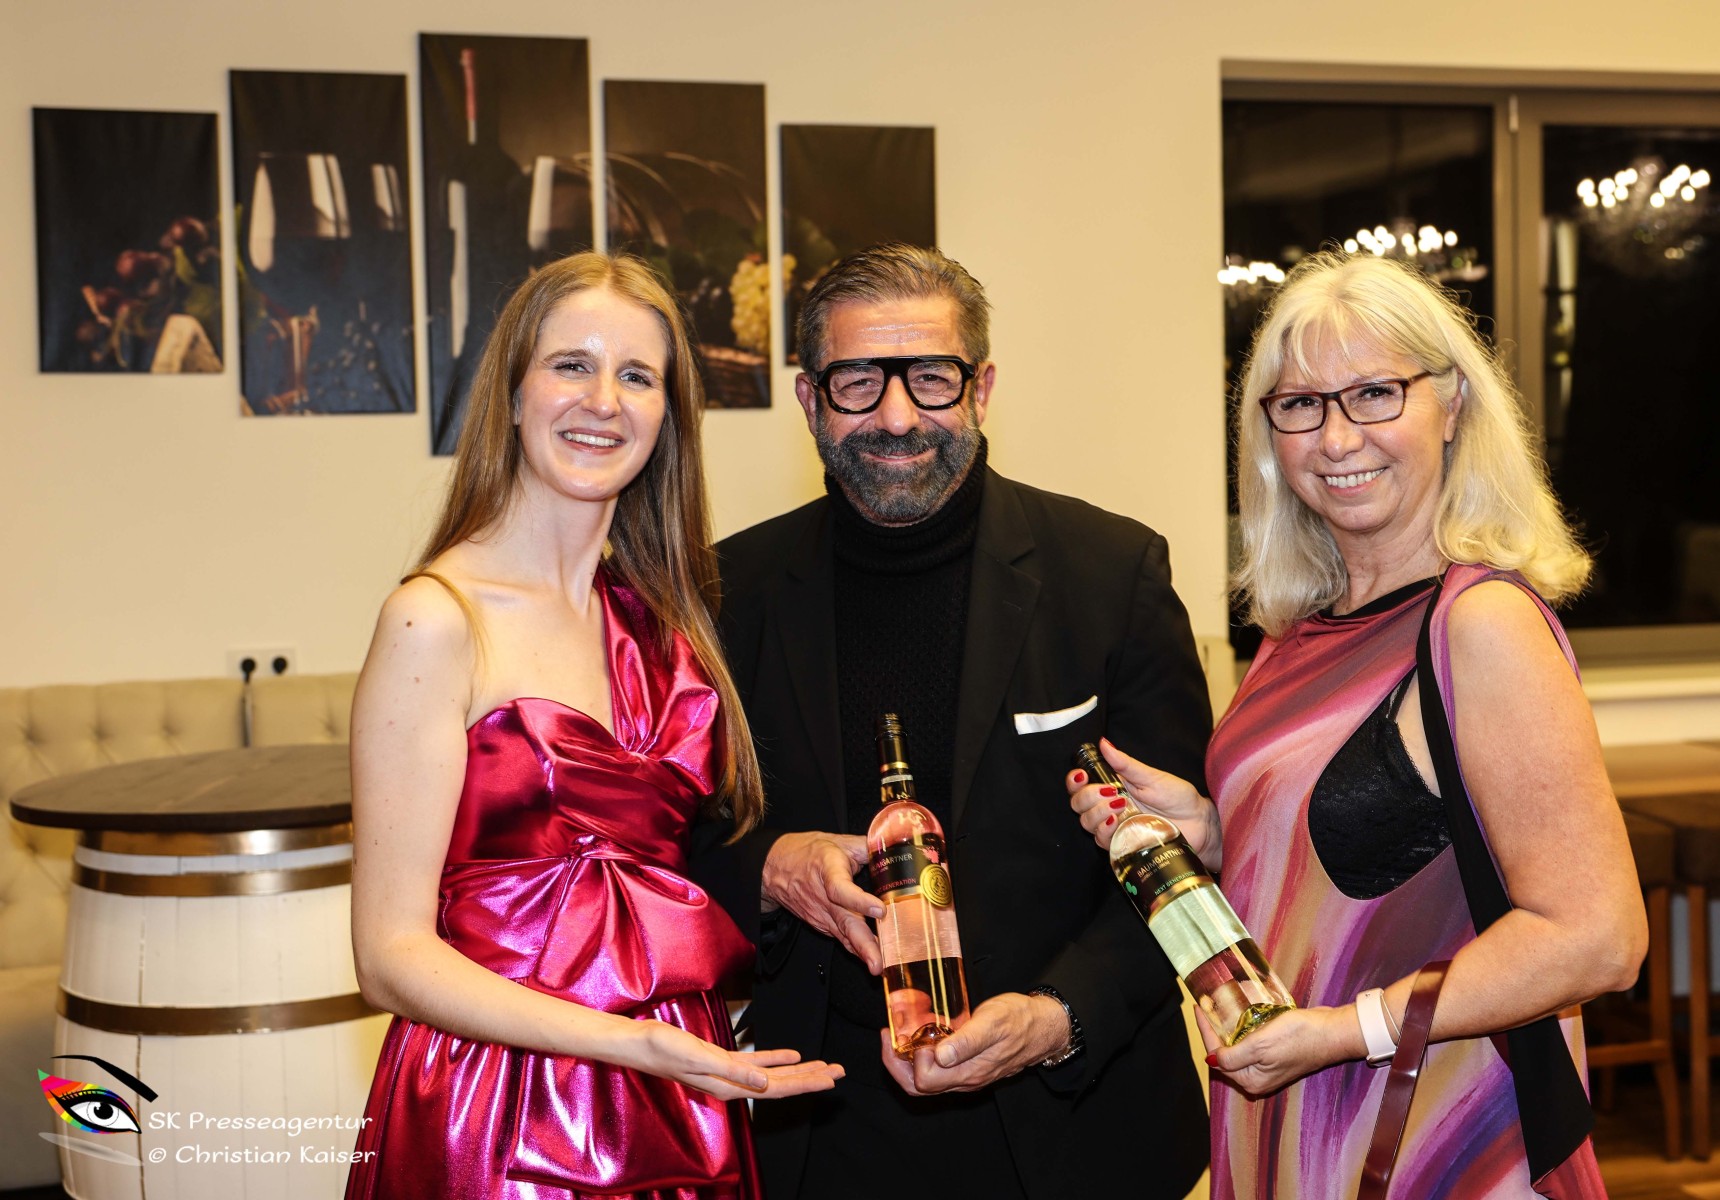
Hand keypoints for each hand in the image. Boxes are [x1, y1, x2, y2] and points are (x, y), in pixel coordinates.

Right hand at [627, 1020, 844, 1100]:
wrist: (640, 1043)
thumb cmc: (664, 1049)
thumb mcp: (701, 1057)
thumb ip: (734, 1071)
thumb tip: (766, 1084)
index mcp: (731, 1086)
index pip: (778, 1089)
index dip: (806, 1084)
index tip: (831, 1079)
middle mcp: (734, 1083)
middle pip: (782, 1084)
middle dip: (812, 1078)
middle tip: (840, 1072)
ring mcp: (729, 1073)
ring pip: (774, 1074)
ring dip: (800, 1070)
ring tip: (824, 1066)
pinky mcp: (722, 1060)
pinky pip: (757, 1062)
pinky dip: (776, 1059)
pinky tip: (791, 1056)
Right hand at [761, 831, 882, 972]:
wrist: (775, 868)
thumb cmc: (807, 853)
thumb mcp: (838, 840)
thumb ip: (867, 846)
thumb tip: (894, 847)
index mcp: (828, 871)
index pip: (841, 890)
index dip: (860, 901)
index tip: (880, 910)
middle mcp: (824, 898)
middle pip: (845, 924)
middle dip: (863, 946)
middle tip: (877, 963)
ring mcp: (821, 916)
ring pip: (844, 936)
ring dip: (861, 953)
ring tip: (878, 968)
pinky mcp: (822, 926)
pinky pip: (842, 938)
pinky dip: (856, 950)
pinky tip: (872, 959)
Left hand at [878, 992, 1068, 1094]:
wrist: (1043, 1027)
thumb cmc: (1019, 1020)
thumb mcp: (993, 1022)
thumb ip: (968, 1040)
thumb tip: (940, 1055)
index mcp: (968, 1072)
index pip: (924, 1080)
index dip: (909, 1058)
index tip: (904, 1031)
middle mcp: (964, 1081)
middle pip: (918, 1087)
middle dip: (896, 1063)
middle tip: (890, 1035)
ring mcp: (965, 1078)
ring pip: (925, 1083)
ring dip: (907, 1061)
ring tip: (900, 1035)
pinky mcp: (967, 1070)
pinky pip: (936, 1075)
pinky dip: (921, 1059)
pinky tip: (921, 1037)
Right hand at [1065, 737, 1221, 864]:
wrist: (1199, 824)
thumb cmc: (1178, 797)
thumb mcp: (1152, 776)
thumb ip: (1125, 764)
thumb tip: (1104, 743)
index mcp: (1112, 787)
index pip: (1080, 785)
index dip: (1074, 781)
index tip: (1082, 776)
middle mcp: (1108, 807)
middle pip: (1077, 804)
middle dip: (1087, 796)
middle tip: (1110, 792)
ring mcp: (1114, 827)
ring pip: (1086, 822)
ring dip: (1097, 813)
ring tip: (1120, 806)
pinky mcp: (1122, 844)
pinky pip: (1101, 841)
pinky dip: (1105, 830)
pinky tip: (1117, 821)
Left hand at [1195, 1003, 1357, 1097]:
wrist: (1332, 1032)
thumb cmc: (1299, 1038)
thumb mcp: (1260, 1046)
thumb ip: (1233, 1056)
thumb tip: (1212, 1059)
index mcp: (1251, 1081)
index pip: (1217, 1056)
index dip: (1205, 1032)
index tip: (1198, 1009)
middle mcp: (1257, 1078)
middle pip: (1226, 1053)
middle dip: (1215, 1030)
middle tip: (1206, 1007)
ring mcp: (1267, 1067)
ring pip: (1238, 1047)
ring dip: (1228, 1028)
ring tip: (1218, 1008)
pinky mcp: (1277, 1055)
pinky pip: (1252, 1042)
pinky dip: (1244, 1029)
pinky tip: (1240, 1015)